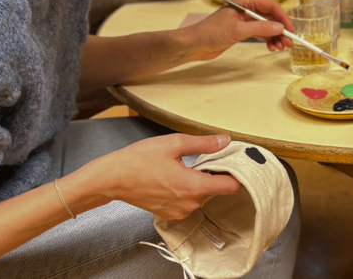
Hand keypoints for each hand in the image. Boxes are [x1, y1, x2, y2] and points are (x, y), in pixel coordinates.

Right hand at [84, 133, 240, 219]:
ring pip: (203, 195)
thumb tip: (225, 140)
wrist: (112, 178)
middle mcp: (188, 204)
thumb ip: (204, 143)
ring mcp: (178, 211)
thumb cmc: (139, 159)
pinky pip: (189, 201)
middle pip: (217, 190)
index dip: (238, 174)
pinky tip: (179, 175)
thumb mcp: (174, 143)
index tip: (240, 162)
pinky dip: (189, 189)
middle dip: (217, 174)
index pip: (230, 187)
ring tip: (191, 164)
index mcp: (192, 187)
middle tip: (214, 156)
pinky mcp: (169, 213)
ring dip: (202, 181)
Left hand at [185, 0, 294, 56]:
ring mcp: (244, 20)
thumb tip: (279, 28)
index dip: (282, 18)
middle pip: (270, 17)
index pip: (270, 6)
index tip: (290, 30)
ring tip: (280, 48)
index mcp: (245, 1)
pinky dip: (267, 40)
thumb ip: (260, 28)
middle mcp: (247, 8)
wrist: (193, 44)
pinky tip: (271, 47)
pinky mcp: (242, 30)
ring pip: (266, 26)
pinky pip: (260, 33)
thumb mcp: (238, 30)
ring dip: (275, 36)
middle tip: (289, 42)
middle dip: (280, 29)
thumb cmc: (211, 32)